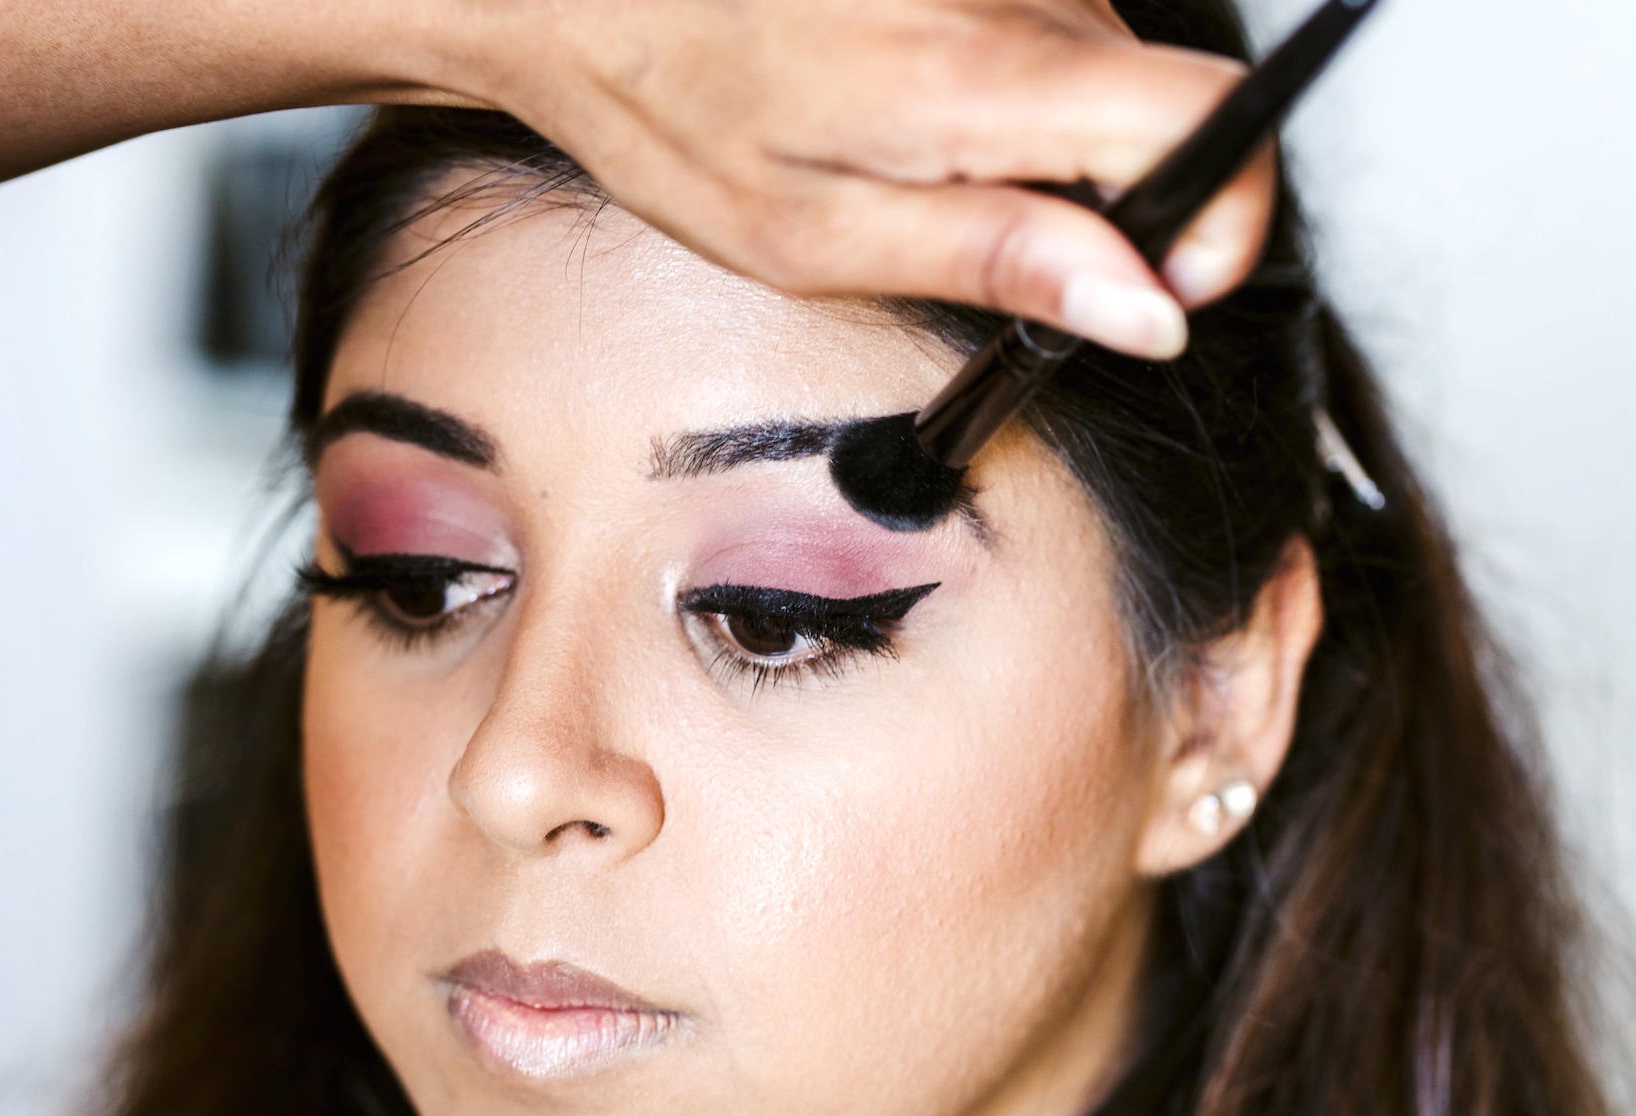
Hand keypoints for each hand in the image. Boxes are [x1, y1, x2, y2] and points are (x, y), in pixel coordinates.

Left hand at [450, 0, 1274, 357]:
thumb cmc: (676, 108)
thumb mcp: (818, 236)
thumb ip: (998, 260)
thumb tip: (1145, 307)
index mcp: (980, 78)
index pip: (1214, 124)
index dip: (1218, 222)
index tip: (1149, 286)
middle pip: (1170, 104)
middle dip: (1117, 198)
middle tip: (982, 233)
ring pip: (1109, 70)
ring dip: (1046, 141)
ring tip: (914, 157)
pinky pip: (1052, 29)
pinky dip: (1007, 89)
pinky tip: (907, 102)